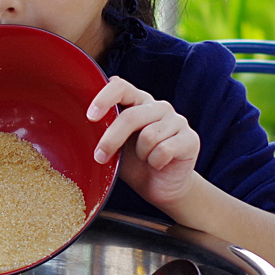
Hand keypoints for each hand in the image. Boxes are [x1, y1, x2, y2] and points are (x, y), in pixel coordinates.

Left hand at [87, 76, 199, 210]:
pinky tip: (158, 164)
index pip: (121, 87)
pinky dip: (155, 162)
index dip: (104, 99)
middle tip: (100, 157)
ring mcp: (177, 121)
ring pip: (148, 136)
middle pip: (130, 116)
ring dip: (140, 154)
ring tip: (144, 159)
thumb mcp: (115, 146)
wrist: (162, 187)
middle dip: (112, 140)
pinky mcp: (190, 138)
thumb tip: (83, 121)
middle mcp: (158, 107)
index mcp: (138, 102)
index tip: (90, 117)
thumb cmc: (135, 164)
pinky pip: (164, 150)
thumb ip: (105, 130)